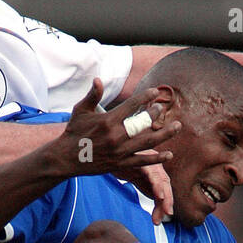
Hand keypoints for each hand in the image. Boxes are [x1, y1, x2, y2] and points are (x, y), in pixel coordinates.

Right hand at [58, 80, 179, 216]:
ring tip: (177, 126)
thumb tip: (98, 79)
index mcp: (108, 121)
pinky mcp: (120, 164)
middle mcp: (116, 136)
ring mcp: (120, 152)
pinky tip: (169, 155)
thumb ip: (92, 95)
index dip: (146, 97)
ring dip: (165, 134)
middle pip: (143, 123)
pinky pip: (142, 161)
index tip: (156, 92)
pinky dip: (156, 159)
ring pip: (148, 142)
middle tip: (163, 107)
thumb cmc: (74, 132)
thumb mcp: (81, 110)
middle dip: (156, 114)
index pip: (132, 106)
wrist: (66, 158)